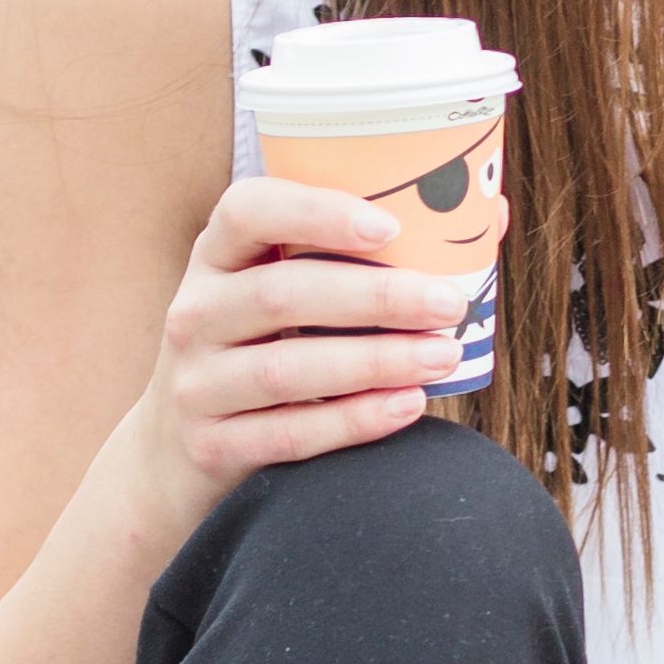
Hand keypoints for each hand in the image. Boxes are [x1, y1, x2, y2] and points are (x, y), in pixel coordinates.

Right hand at [121, 173, 481, 542]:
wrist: (174, 453)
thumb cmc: (264, 348)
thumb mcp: (283, 292)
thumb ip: (368, 256)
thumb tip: (488, 213)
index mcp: (217, 256)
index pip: (247, 210)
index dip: (315, 212)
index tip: (389, 227)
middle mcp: (195, 312)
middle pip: (282, 295)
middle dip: (376, 298)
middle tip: (449, 303)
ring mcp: (195, 384)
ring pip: (287, 369)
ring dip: (375, 362)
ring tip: (443, 356)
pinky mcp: (209, 446)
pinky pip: (287, 434)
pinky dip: (353, 421)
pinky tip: (407, 407)